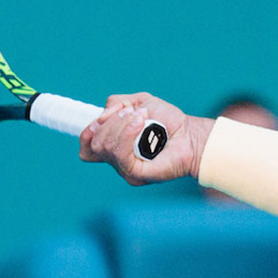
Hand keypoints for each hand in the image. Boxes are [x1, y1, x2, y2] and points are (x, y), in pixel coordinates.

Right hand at [80, 93, 202, 184]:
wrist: (190, 134)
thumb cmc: (167, 121)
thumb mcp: (138, 102)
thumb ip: (115, 104)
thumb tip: (101, 118)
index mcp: (114, 146)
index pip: (86, 147)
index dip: (88, 131)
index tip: (105, 117)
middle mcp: (117, 161)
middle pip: (94, 143)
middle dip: (110, 122)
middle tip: (134, 114)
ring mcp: (125, 170)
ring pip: (105, 147)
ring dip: (121, 125)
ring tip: (141, 117)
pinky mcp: (136, 175)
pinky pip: (120, 156)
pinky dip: (127, 134)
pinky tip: (140, 123)